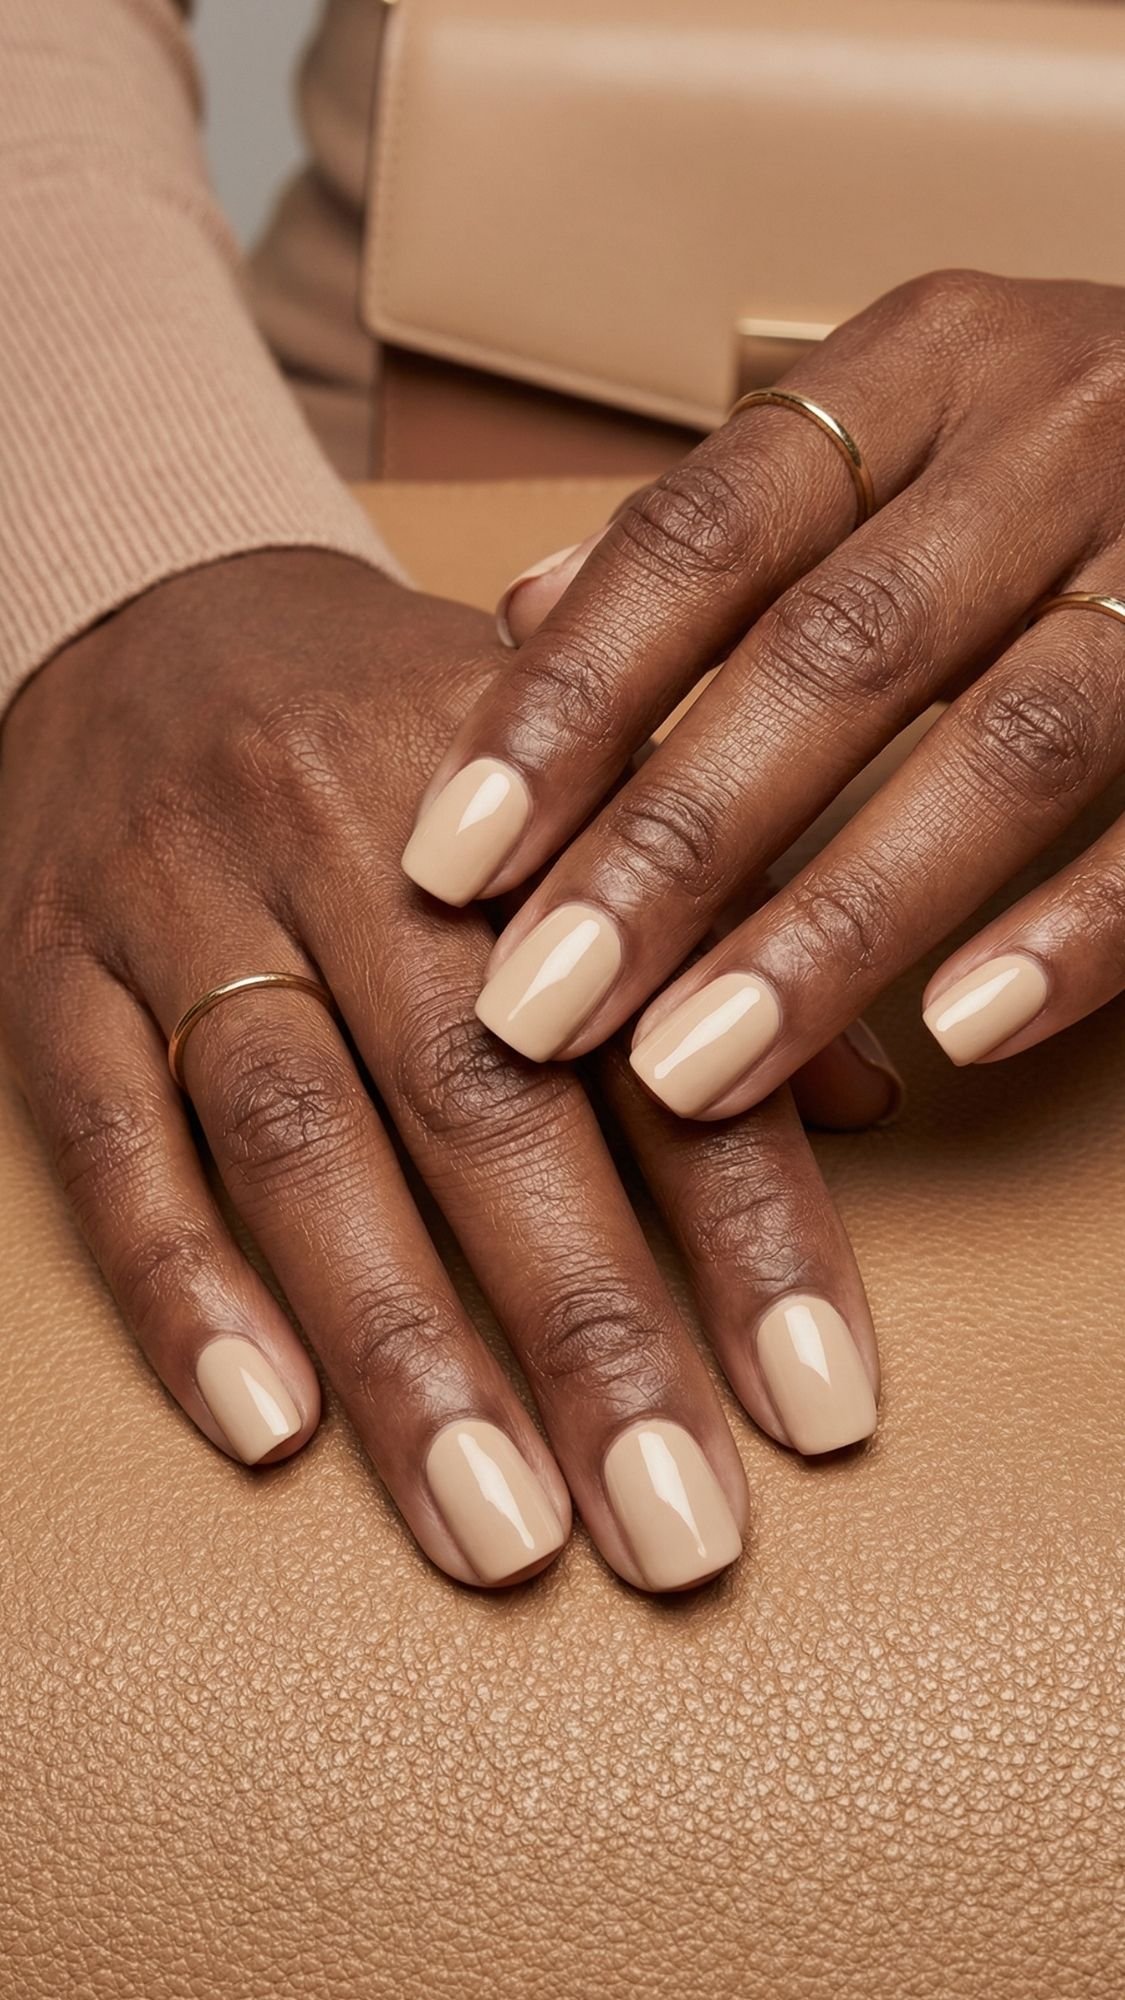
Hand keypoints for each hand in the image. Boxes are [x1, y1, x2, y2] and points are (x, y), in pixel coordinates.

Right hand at [0, 552, 886, 1594]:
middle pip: (480, 1096)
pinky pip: (111, 1140)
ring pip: (298, 1140)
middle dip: (590, 1328)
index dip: (750, 1220)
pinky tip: (269, 1430)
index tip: (821, 1403)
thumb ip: (709, 920)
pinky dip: (184, 1290)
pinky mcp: (54, 969)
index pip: (657, 1022)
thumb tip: (861, 1100)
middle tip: (674, 1529)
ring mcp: (184, 900)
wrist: (152, 615)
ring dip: (403, 1350)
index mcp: (518, 781)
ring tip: (499, 1532)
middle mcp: (349, 831)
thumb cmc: (395, 724)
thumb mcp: (572, 766)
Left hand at [407, 271, 1124, 1114]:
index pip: (702, 532)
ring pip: (1004, 747)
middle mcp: (1057, 428)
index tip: (448, 858)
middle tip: (537, 1010)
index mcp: (926, 363)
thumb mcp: (895, 432)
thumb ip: (725, 534)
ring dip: (833, 924)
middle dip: (670, 847)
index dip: (567, 702)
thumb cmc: (1060, 450)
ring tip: (692, 1069)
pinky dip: (1070, 932)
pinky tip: (951, 1037)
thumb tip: (519, 616)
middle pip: (832, 653)